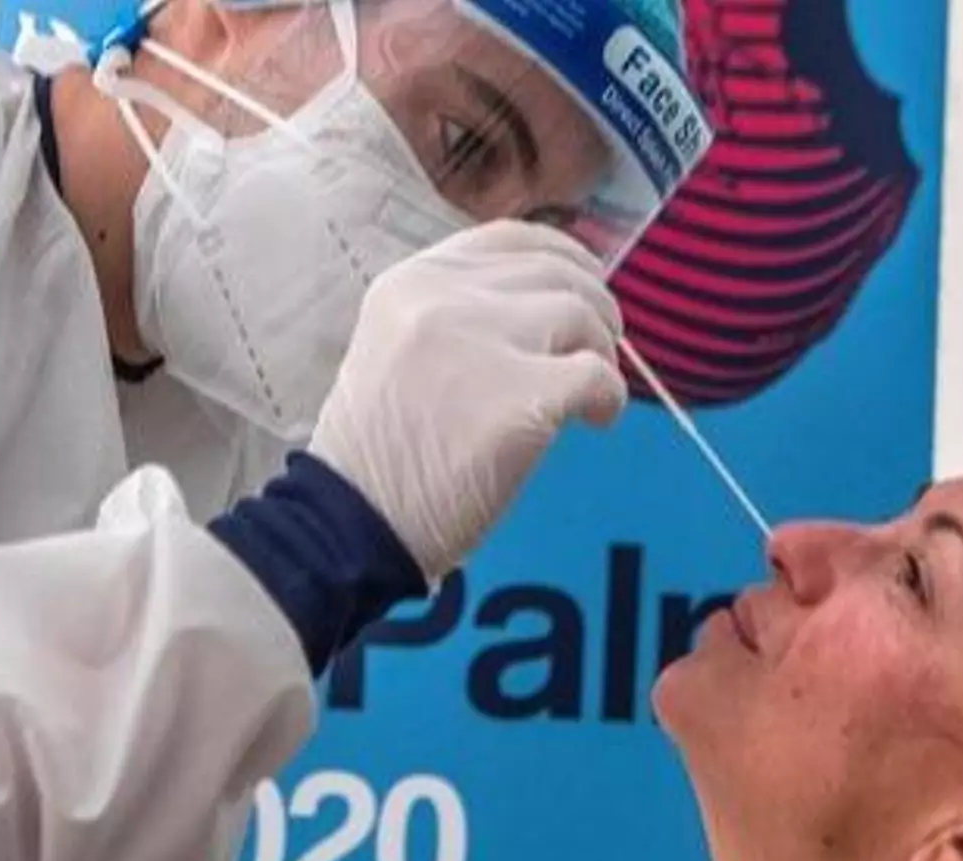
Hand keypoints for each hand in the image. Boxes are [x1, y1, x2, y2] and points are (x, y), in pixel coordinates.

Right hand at [308, 221, 627, 581]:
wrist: (354, 521)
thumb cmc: (381, 450)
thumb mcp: (399, 347)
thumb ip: (461, 314)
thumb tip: (548, 303)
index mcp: (412, 281)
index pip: (510, 237)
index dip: (562, 256)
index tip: (582, 284)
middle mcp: (445, 298)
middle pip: (556, 273)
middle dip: (594, 307)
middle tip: (600, 348)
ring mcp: (483, 344)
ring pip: (582, 315)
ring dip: (601, 353)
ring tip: (588, 395)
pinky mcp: (521, 398)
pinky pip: (597, 375)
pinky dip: (609, 398)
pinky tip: (594, 420)